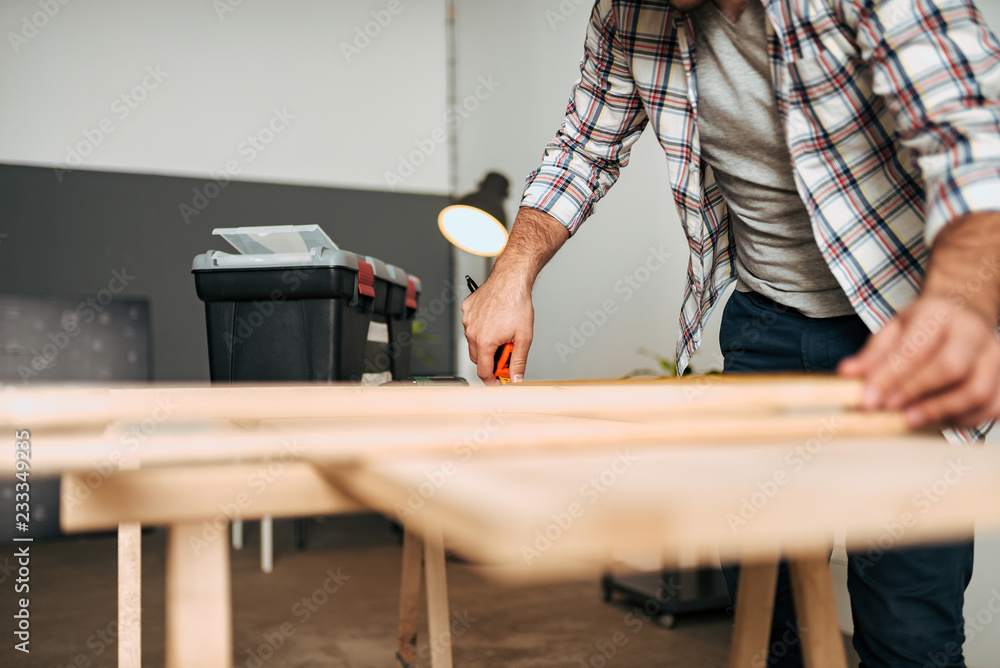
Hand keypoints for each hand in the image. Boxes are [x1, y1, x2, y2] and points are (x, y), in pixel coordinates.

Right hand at [461, 270, 533, 384]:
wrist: (510, 279)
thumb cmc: (517, 304)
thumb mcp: (524, 338)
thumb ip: (519, 362)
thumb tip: (516, 378)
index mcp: (484, 342)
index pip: (483, 372)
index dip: (493, 381)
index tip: (500, 382)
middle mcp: (472, 332)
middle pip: (478, 358)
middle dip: (491, 360)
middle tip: (507, 353)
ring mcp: (467, 320)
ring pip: (474, 341)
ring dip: (486, 343)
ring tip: (503, 332)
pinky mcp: (466, 310)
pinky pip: (471, 325)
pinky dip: (481, 327)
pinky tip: (494, 320)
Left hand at [838, 295, 999, 427]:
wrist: (965, 312)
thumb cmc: (924, 325)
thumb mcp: (893, 329)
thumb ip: (871, 354)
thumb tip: (847, 373)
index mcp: (940, 314)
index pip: (916, 348)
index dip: (891, 377)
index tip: (869, 400)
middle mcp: (973, 333)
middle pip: (952, 368)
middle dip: (917, 392)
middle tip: (890, 410)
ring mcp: (995, 356)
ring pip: (978, 391)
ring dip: (941, 410)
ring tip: (910, 420)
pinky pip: (992, 407)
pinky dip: (966, 419)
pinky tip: (940, 420)